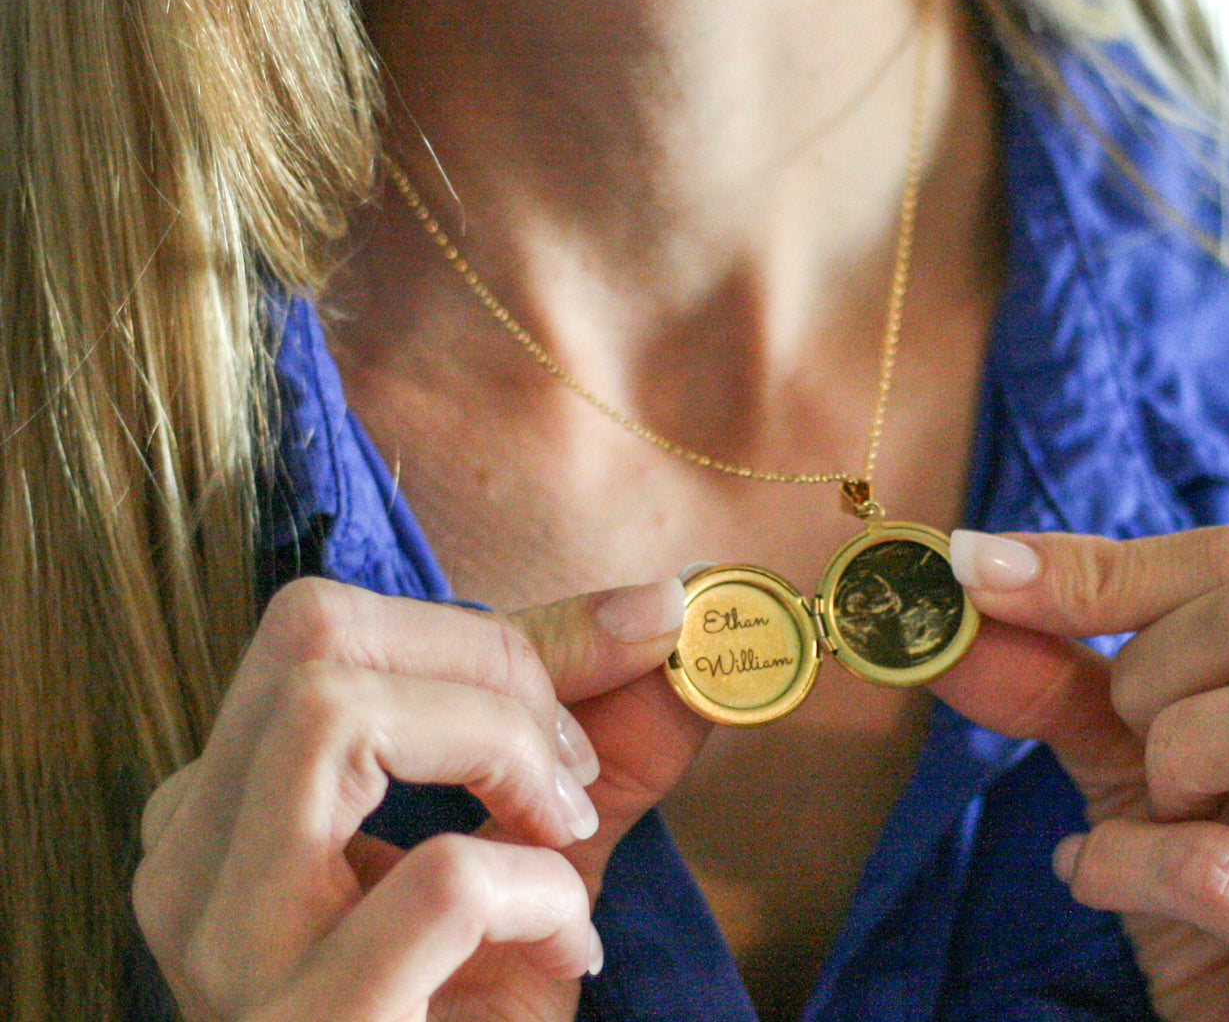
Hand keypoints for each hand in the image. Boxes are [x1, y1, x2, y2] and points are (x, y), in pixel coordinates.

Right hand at [132, 575, 706, 1021]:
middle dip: (492, 662)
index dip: (491, 628)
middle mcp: (194, 863)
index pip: (326, 629)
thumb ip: (594, 737)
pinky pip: (442, 881)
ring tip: (565, 835)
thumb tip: (671, 609)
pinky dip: (542, 889)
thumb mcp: (535, 854)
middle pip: (313, 634)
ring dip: (501, 746)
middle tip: (571, 765)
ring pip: (334, 714)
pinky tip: (565, 952)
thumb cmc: (473, 1012)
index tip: (613, 662)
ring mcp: (232, 951)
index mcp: (230, 805)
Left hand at [934, 525, 1228, 1021]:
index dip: (1098, 569)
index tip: (982, 576)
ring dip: (1177, 755)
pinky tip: (1109, 880)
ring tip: (1160, 813)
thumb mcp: (1135, 757)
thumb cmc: (1217, 886)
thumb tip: (963, 585)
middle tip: (1138, 752)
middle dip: (1154, 671)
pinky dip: (1130, 866)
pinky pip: (1225, 868)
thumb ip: (1060, 674)